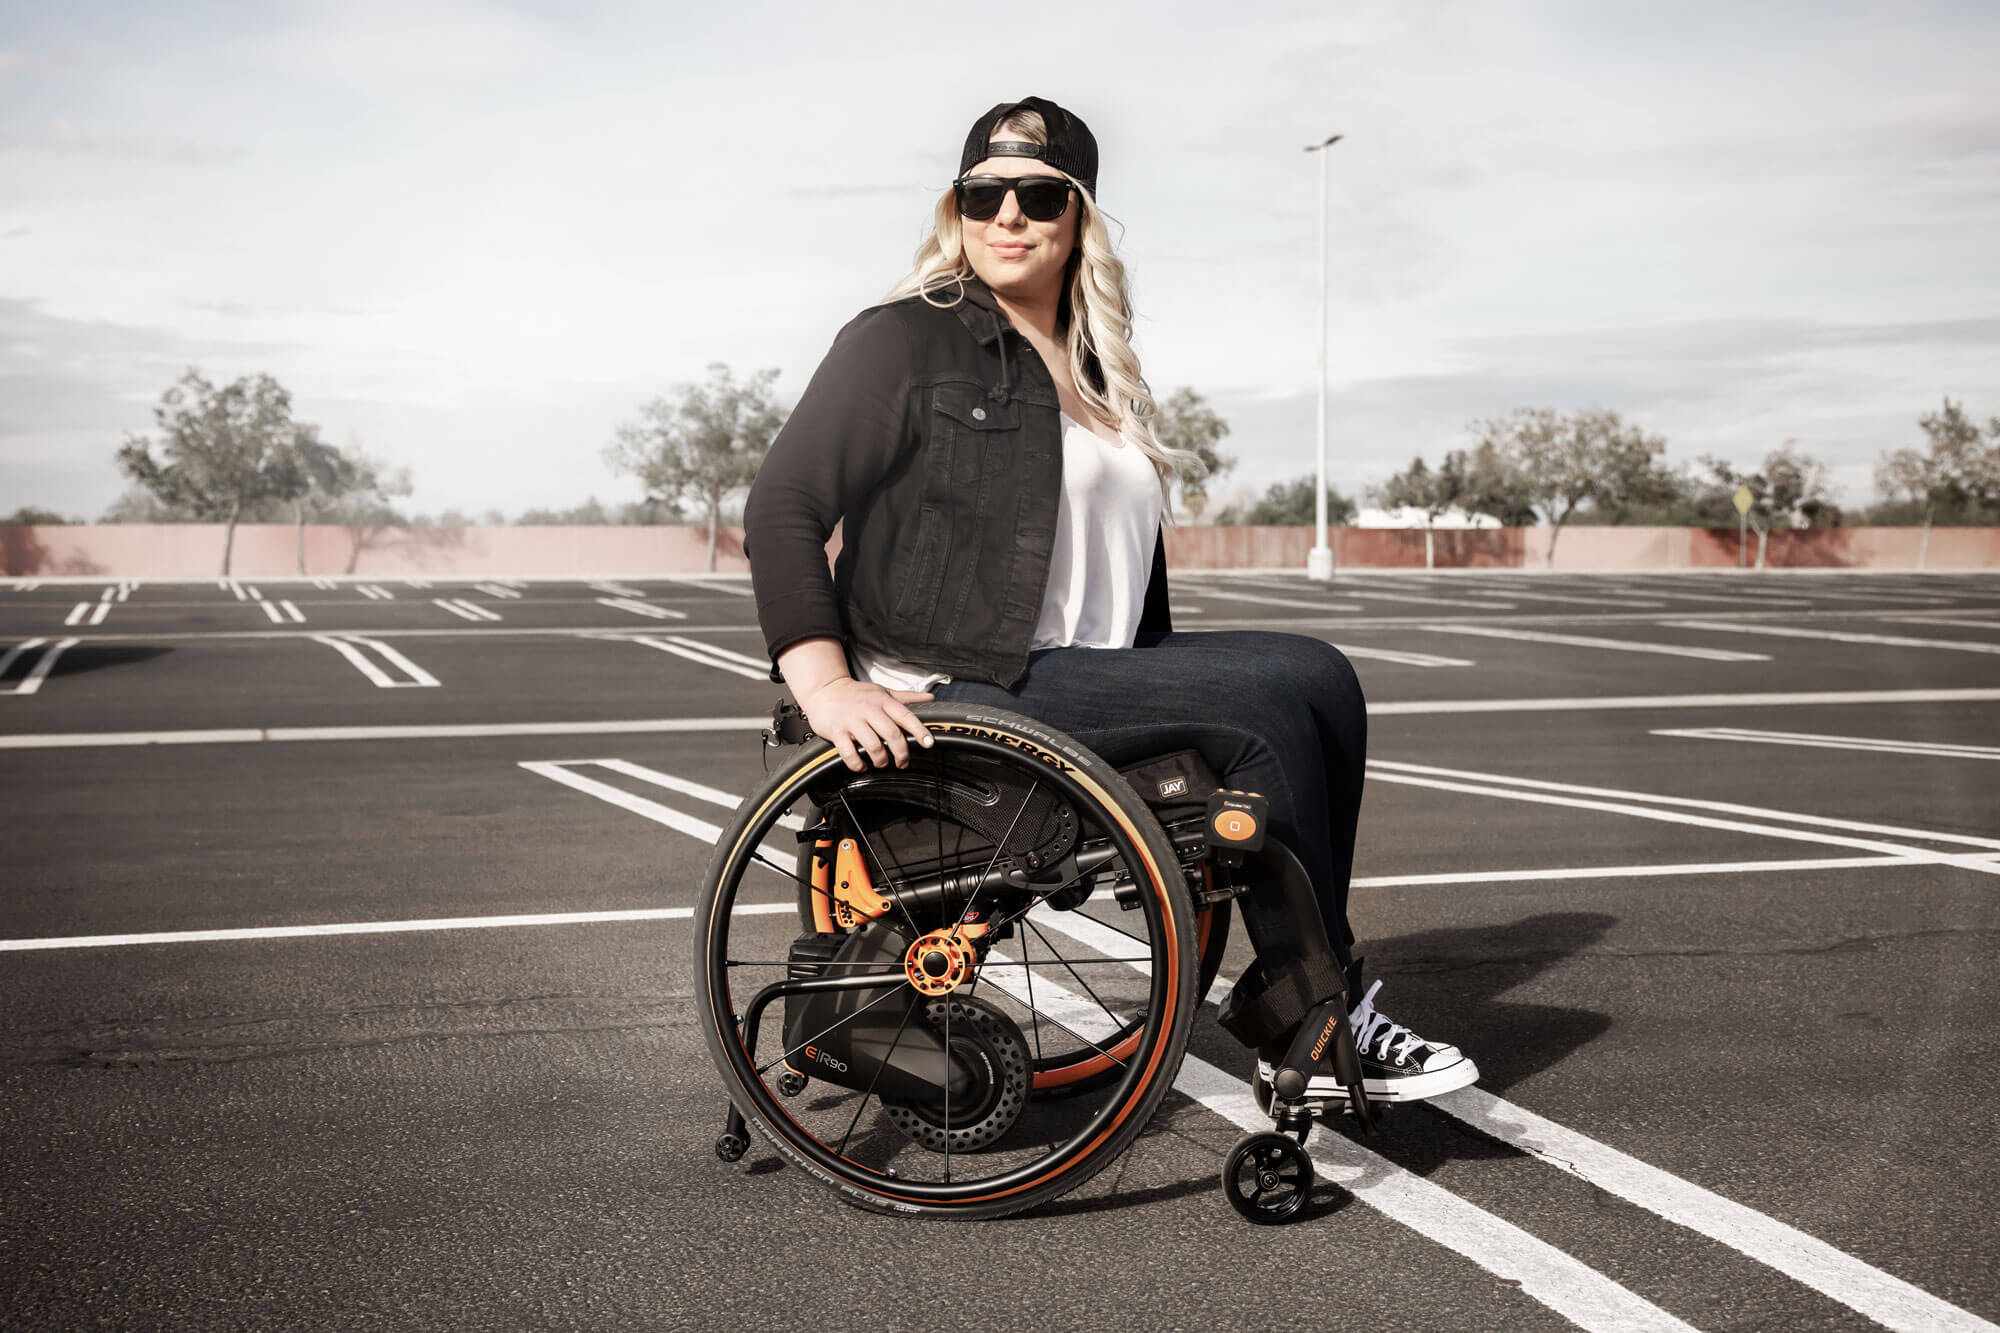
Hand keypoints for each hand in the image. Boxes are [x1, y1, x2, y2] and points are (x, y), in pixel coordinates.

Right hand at [796, 677, 934, 770]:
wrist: (825, 690)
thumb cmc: (857, 694)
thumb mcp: (883, 691)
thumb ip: (907, 697)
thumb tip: (930, 698)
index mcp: (883, 701)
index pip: (905, 716)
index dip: (919, 730)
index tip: (928, 743)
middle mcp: (869, 710)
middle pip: (892, 734)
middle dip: (901, 753)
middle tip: (903, 762)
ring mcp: (852, 721)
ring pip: (873, 746)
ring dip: (881, 760)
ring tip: (882, 763)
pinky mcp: (837, 731)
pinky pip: (849, 753)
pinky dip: (858, 765)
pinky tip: (862, 765)